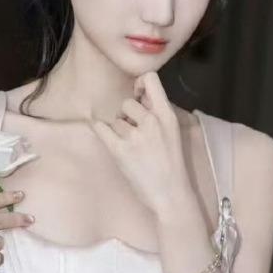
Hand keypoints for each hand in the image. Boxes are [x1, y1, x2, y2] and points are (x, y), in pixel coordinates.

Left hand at [91, 71, 193, 217]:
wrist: (170, 193)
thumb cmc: (171, 163)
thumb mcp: (172, 131)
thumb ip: (157, 112)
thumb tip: (139, 95)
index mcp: (167, 115)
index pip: (150, 79)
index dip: (140, 84)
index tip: (138, 96)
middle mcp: (151, 121)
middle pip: (127, 102)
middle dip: (127, 115)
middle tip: (133, 131)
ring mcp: (134, 136)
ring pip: (115, 119)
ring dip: (119, 130)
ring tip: (130, 146)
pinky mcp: (119, 150)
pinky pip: (100, 128)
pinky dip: (101, 130)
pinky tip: (108, 138)